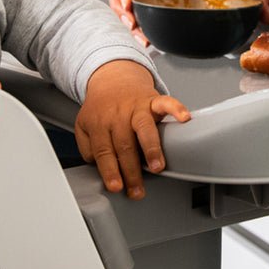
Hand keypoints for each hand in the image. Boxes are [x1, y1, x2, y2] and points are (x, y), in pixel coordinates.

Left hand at [73, 61, 190, 198]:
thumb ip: (88, 148)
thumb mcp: (84, 126)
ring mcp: (136, 107)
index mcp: (99, 123)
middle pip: (124, 146)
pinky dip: (176, 108)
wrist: (112, 78)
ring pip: (144, 128)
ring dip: (151, 148)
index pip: (104, 151)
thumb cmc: (101, 108)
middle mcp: (118, 115)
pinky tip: (184, 118)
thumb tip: (99, 168)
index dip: (110, 170)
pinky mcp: (152, 99)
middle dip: (132, 171)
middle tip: (137, 190)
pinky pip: (166, 102)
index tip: (116, 186)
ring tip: (157, 167)